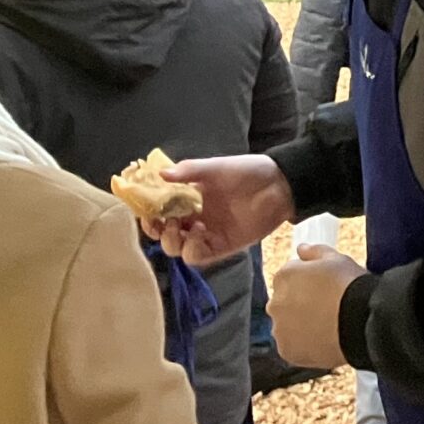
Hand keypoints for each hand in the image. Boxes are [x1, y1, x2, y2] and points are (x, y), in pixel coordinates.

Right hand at [155, 154, 292, 265]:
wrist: (279, 184)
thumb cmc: (247, 171)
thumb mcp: (216, 167)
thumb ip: (189, 171)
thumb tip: (160, 174)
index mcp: (189, 199)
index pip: (159, 212)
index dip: (148, 214)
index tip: (144, 210)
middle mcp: (194, 218)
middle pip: (164, 235)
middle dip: (156, 231)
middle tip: (162, 221)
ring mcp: (207, 234)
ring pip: (177, 249)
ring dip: (173, 241)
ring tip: (184, 225)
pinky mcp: (222, 246)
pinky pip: (198, 256)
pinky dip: (192, 249)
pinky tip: (199, 232)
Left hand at [268, 242, 361, 370]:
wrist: (360, 321)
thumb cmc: (350, 285)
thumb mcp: (337, 258)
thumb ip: (314, 251)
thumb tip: (301, 248)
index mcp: (284, 276)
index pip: (289, 277)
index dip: (308, 281)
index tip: (324, 287)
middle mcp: (274, 302)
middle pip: (285, 302)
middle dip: (300, 303)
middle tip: (327, 307)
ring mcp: (279, 329)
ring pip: (287, 326)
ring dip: (300, 325)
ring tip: (327, 325)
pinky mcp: (286, 351)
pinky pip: (293, 346)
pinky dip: (304, 344)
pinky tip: (324, 339)